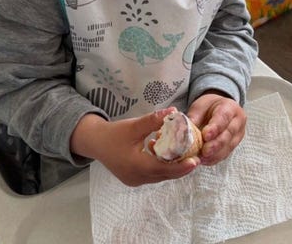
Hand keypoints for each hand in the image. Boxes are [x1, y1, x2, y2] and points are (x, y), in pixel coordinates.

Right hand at [70, 109, 199, 186]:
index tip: (195, 161)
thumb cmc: (114, 133)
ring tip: (185, 154)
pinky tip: (165, 152)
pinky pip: (153, 174)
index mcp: (136, 166)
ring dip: (172, 166)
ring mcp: (135, 180)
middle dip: (181, 167)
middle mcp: (136, 177)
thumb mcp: (134, 125)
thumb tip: (174, 111)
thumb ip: (154, 120)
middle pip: (164, 175)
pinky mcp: (133, 178)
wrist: (95, 142)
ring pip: (159, 175)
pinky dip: (162, 166)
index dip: (181, 166)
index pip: (164, 170)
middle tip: (196, 157)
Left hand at [187, 92, 246, 165]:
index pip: (223, 118)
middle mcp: (237, 122)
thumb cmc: (209, 107)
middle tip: (204, 151)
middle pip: (228, 135)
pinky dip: (213, 158)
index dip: (215, 128)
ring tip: (201, 158)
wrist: (219, 109)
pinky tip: (204, 160)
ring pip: (227, 147)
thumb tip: (185, 130)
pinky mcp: (233, 146)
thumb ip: (194, 117)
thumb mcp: (200, 107)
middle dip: (215, 145)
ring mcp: (237, 135)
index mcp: (230, 107)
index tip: (205, 136)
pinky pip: (224, 154)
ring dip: (214, 154)